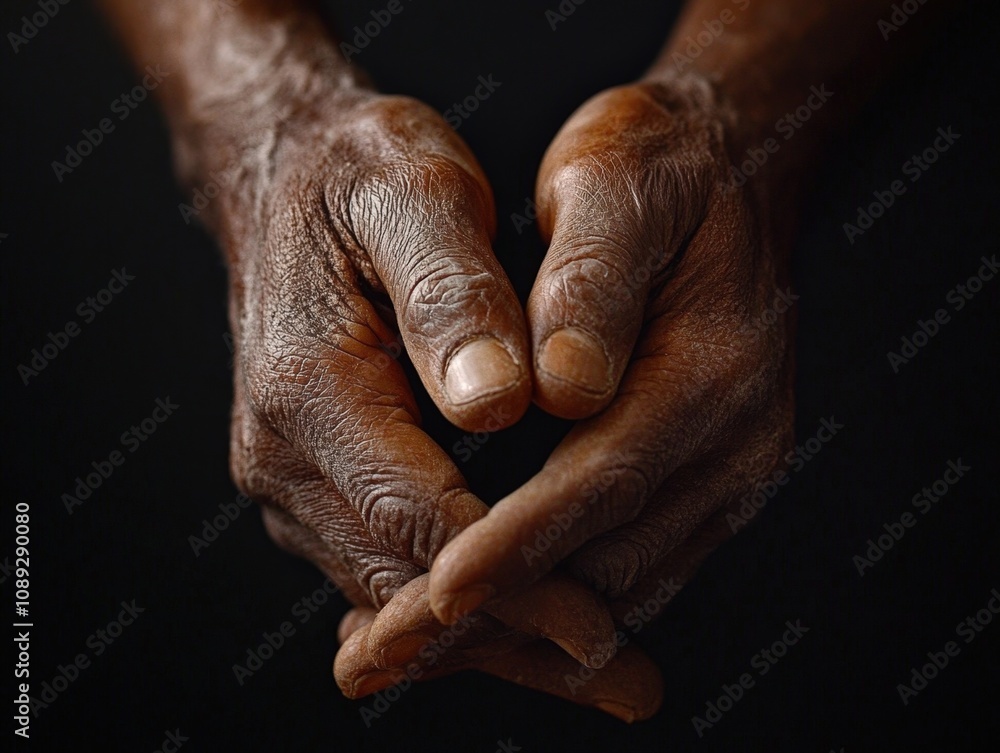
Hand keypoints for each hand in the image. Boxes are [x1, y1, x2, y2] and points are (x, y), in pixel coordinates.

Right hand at [205, 77, 615, 667]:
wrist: (287, 177)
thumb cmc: (356, 173)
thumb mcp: (412, 192)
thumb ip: (450, 297)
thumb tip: (493, 405)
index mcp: (308, 389)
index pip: (418, 520)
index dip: (513, 581)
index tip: (596, 624)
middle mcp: (284, 456)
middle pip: (406, 583)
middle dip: (518, 634)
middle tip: (625, 678)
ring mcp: (295, 480)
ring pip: (397, 592)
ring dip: (499, 636)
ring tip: (601, 669)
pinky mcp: (318, 484)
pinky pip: (390, 566)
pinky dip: (463, 605)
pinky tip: (532, 626)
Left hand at [429, 76, 796, 620]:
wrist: (719, 173)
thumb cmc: (653, 169)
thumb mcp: (615, 186)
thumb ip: (592, 283)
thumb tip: (563, 391)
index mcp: (714, 369)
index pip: (602, 480)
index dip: (517, 544)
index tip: (436, 592)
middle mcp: (734, 441)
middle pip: (606, 560)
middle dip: (497, 615)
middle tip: (387, 652)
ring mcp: (726, 472)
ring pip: (614, 584)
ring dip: (514, 628)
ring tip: (405, 650)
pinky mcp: (702, 483)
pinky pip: (625, 567)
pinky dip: (547, 600)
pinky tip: (474, 614)